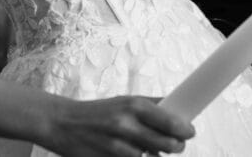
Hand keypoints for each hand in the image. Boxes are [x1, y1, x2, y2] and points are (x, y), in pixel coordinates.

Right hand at [44, 95, 194, 155]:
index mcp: (134, 106)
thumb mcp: (125, 101)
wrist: (62, 123)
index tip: (190, 132)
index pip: (171, 123)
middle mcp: (126, 126)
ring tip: (152, 148)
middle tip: (177, 144)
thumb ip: (152, 105)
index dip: (186, 130)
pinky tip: (135, 154)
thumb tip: (178, 108)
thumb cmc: (97, 112)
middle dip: (177, 146)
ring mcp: (116, 147)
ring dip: (157, 155)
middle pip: (167, 145)